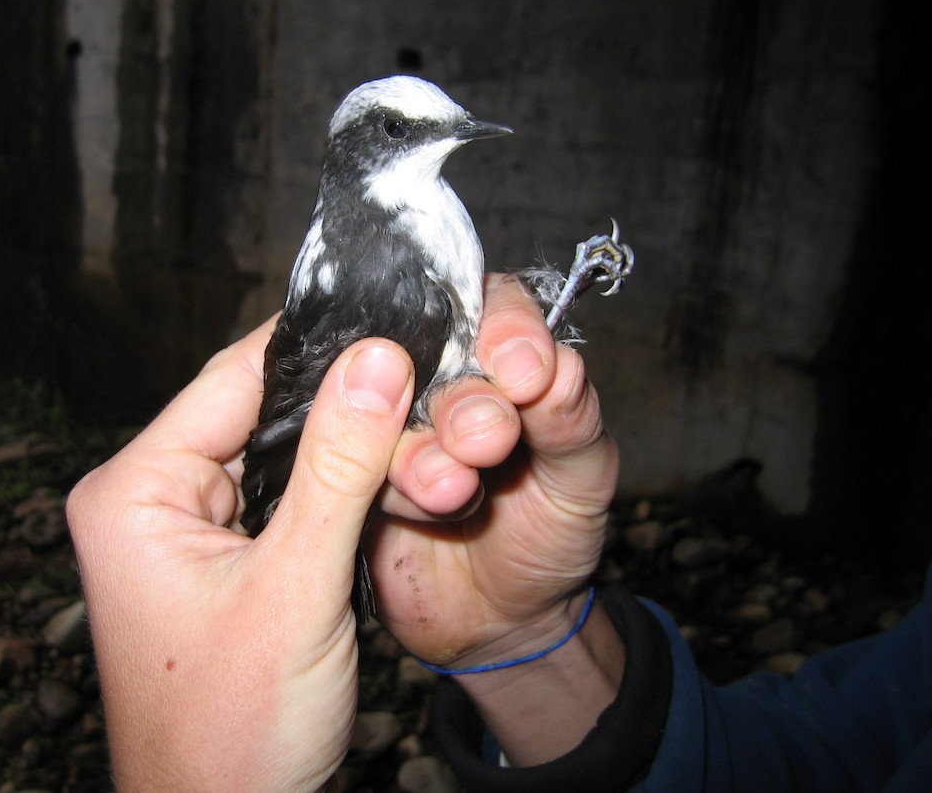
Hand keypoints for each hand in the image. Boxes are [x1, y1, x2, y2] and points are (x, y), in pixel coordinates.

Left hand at [66, 321, 415, 790]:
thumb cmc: (234, 732)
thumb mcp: (296, 588)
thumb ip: (338, 469)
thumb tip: (377, 360)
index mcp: (135, 491)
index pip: (232, 378)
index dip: (316, 346)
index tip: (391, 317)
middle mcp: (148, 498)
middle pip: (257, 411)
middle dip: (340, 404)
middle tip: (422, 379)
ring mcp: (183, 529)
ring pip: (277, 453)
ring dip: (343, 449)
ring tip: (415, 429)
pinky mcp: (218, 558)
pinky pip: (282, 497)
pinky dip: (332, 491)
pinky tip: (383, 480)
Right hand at [369, 273, 623, 763]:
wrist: (501, 625)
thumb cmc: (549, 536)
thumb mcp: (582, 482)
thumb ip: (574, 424)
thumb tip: (558, 367)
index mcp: (500, 361)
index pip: (492, 305)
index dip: (503, 326)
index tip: (521, 368)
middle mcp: (439, 383)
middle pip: (430, 357)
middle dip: (464, 400)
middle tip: (488, 439)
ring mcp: (390, 430)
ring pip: (387, 417)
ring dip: (421, 453)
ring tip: (454, 491)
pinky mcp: (352, 478)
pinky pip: (349, 468)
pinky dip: (381, 485)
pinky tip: (417, 507)